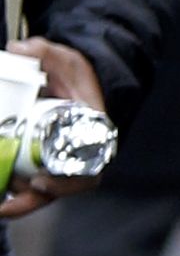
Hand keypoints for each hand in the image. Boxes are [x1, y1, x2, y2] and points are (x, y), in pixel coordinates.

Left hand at [0, 36, 107, 219]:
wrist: (76, 80)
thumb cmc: (74, 73)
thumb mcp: (63, 58)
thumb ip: (42, 51)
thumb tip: (16, 51)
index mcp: (94, 136)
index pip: (88, 171)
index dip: (65, 183)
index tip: (39, 181)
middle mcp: (81, 156)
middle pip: (60, 190)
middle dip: (31, 202)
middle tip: (6, 205)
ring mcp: (62, 162)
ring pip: (43, 191)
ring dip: (19, 201)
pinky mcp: (46, 163)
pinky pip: (30, 182)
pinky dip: (13, 190)